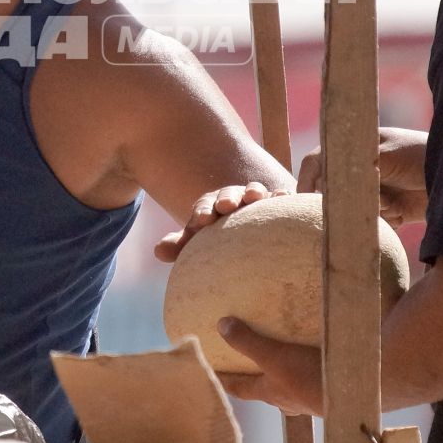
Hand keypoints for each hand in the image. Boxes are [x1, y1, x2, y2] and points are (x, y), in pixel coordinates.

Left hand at [154, 182, 287, 261]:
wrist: (248, 244)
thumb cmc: (217, 245)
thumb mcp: (198, 246)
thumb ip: (180, 247)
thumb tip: (158, 251)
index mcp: (211, 208)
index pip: (204, 206)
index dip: (202, 210)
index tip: (201, 221)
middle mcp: (233, 199)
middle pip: (228, 194)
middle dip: (226, 198)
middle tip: (225, 205)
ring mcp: (256, 200)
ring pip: (254, 191)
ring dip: (253, 191)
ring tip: (254, 196)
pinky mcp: (278, 206)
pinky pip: (279, 197)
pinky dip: (281, 195)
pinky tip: (284, 196)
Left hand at [215, 318, 323, 415]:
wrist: (353, 391)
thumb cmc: (310, 378)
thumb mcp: (275, 356)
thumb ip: (248, 342)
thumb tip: (221, 326)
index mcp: (270, 392)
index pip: (240, 388)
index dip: (224, 381)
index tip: (210, 376)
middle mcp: (287, 399)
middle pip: (264, 390)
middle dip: (254, 379)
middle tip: (245, 366)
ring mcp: (308, 398)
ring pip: (288, 387)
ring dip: (282, 375)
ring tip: (281, 359)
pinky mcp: (327, 390)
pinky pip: (311, 379)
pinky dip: (307, 370)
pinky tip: (313, 360)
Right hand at [295, 126, 429, 225]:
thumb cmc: (421, 155)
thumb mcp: (386, 156)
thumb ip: (356, 167)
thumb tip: (326, 181)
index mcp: (355, 150)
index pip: (317, 162)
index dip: (307, 180)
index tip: (305, 200)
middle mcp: (360, 172)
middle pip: (334, 194)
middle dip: (350, 203)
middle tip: (376, 201)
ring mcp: (374, 193)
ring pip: (354, 212)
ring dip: (373, 213)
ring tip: (395, 204)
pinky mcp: (389, 212)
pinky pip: (373, 225)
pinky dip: (386, 222)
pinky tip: (403, 213)